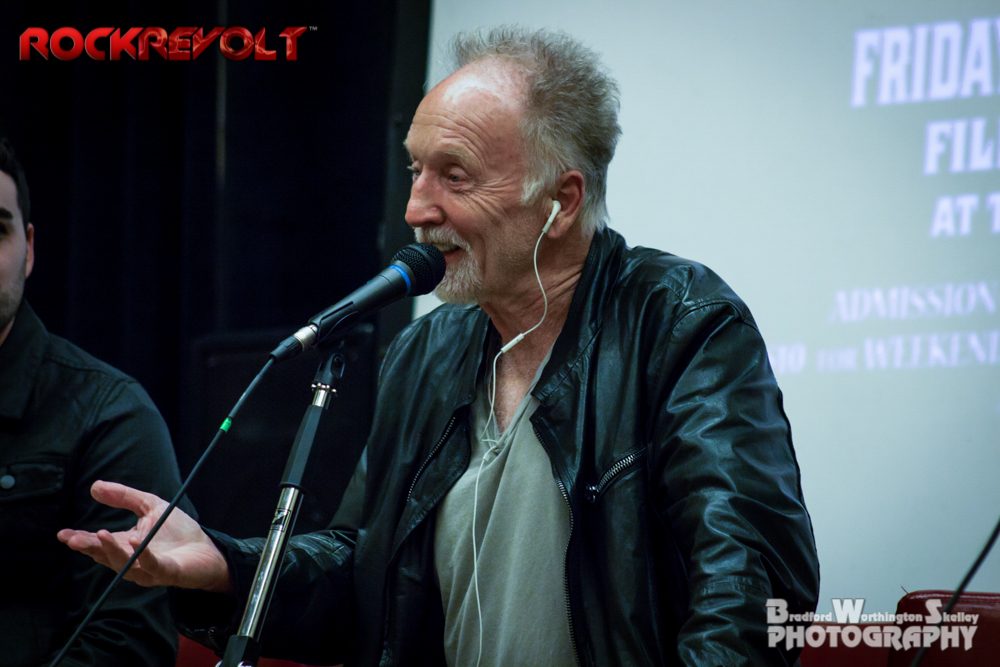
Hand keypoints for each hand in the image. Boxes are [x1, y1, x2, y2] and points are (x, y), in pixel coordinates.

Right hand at [58, 480, 232, 593]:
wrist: (207, 549)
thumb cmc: (178, 531)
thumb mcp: (150, 506)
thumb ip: (124, 497)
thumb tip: (94, 486)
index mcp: (126, 546)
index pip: (99, 545)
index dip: (82, 541)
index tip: (63, 534)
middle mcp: (133, 562)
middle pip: (107, 556)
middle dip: (90, 548)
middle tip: (73, 539)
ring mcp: (149, 570)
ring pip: (125, 565)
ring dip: (111, 551)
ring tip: (100, 534)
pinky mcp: (168, 572)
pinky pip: (153, 565)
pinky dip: (143, 555)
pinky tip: (134, 541)